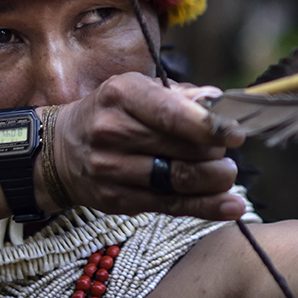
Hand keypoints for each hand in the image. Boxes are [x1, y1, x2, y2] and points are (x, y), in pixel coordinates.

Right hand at [47, 74, 247, 219]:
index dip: (208, 125)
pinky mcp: (117, 200)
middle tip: (227, 152)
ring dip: (214, 180)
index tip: (236, 133)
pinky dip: (206, 207)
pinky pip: (170, 206)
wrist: (61, 151)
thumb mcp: (137, 90)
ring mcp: (112, 169)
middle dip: (215, 152)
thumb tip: (218, 101)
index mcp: (121, 94)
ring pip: (178, 180)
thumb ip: (180, 96)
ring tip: (227, 175)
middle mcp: (112, 131)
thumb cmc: (111, 113)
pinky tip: (231, 206)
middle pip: (180, 149)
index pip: (169, 113)